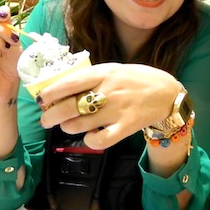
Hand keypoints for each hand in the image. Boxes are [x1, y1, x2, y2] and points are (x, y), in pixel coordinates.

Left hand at [38, 63, 180, 148]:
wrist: (168, 93)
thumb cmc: (138, 79)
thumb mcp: (115, 69)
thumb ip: (93, 77)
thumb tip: (63, 85)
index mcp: (104, 73)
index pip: (69, 83)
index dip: (50, 93)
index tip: (41, 99)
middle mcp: (108, 91)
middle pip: (69, 107)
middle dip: (51, 116)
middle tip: (46, 120)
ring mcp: (117, 110)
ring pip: (79, 125)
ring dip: (68, 128)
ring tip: (68, 125)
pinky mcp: (126, 127)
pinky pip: (100, 140)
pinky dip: (90, 140)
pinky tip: (90, 136)